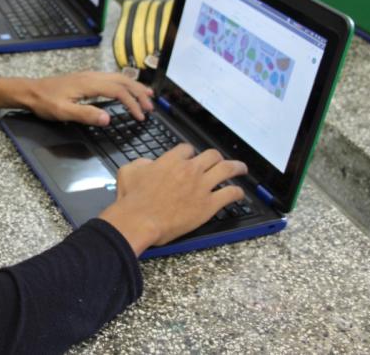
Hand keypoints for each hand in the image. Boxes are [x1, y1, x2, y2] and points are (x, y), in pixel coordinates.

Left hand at [0, 72, 153, 124]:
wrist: (30, 91)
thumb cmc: (45, 102)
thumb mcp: (63, 112)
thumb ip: (86, 115)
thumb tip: (109, 118)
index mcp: (89, 84)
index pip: (119, 91)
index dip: (133, 103)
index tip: (141, 117)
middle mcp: (92, 76)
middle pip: (123, 80)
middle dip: (139, 93)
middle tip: (151, 107)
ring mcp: (90, 76)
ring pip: (118, 77)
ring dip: (134, 86)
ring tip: (147, 96)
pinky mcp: (87, 79)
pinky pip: (112, 78)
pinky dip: (124, 84)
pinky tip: (127, 89)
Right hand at [99, 145, 246, 255]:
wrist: (139, 220)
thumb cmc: (132, 199)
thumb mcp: (129, 171)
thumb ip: (141, 163)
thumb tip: (149, 164)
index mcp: (171, 160)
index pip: (187, 149)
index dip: (190, 153)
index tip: (191, 158)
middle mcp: (190, 170)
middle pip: (211, 155)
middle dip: (215, 158)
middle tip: (218, 161)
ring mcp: (202, 186)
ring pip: (226, 169)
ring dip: (236, 167)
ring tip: (241, 169)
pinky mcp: (209, 205)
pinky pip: (230, 194)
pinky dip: (236, 192)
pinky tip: (238, 193)